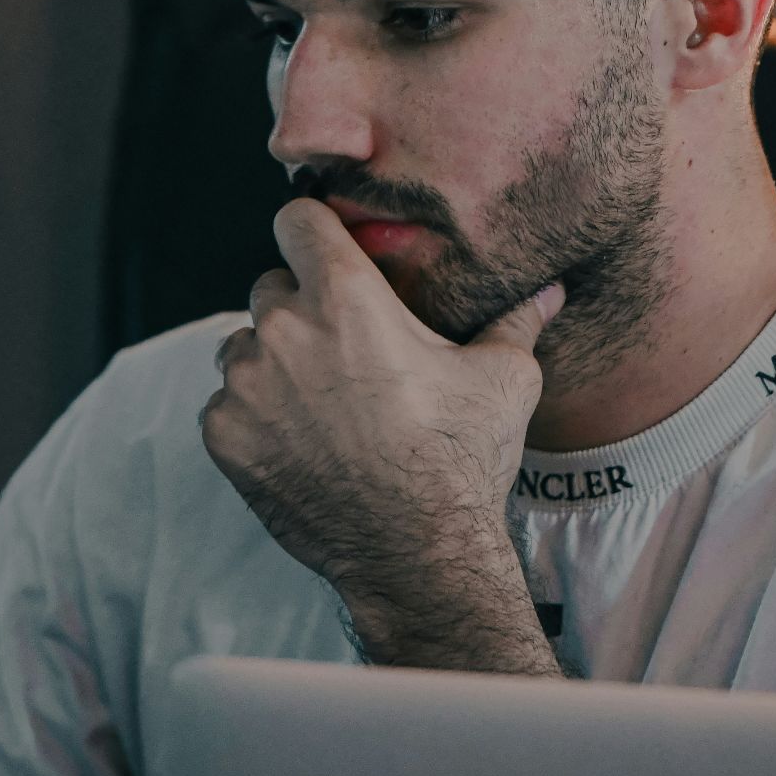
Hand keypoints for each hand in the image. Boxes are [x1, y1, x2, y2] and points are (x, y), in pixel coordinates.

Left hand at [200, 197, 563, 611]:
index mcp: (345, 297)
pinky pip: (227, 404)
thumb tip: (552, 289)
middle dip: (301, 310)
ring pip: (243, 348)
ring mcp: (245, 385)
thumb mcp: (502, 380)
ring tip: (326, 407)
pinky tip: (303, 445)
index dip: (314, 233)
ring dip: (272, 365)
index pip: (297, 220)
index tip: (327, 254)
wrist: (417, 554)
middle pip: (270, 287)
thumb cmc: (461, 459)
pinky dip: (255, 418)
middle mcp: (283, 331)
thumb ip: (515, 321)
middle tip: (345, 357)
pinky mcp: (224, 435)